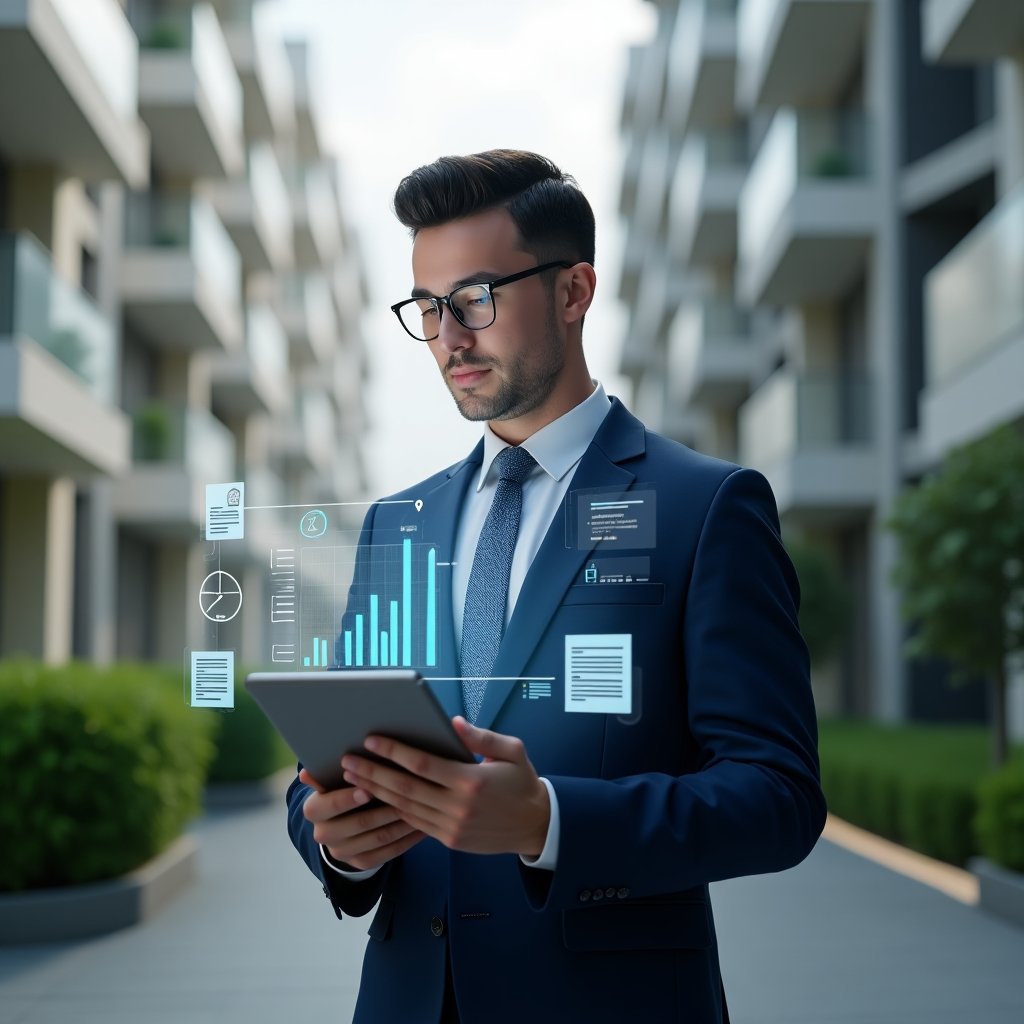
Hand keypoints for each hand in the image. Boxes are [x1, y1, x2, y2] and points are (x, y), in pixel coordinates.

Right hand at [299, 768, 424, 870]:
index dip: (348, 798)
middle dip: (384, 809)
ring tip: (422, 807)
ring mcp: (343, 852)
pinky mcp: (361, 863)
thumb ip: (326, 774)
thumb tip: (305, 773)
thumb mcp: (333, 778)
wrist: (342, 822)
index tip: (368, 788)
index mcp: (314, 810)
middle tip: (407, 796)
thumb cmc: (343, 788)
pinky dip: (408, 839)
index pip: (329, 805)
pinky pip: (388, 853)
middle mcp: (324, 834)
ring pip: (378, 838)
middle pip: (358, 823)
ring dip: (402, 822)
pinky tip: (423, 826)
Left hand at [340, 717, 550, 857]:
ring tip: (353, 778)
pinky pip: (415, 823)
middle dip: (373, 773)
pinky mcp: (449, 840)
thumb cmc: (522, 782)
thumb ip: (481, 736)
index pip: (423, 764)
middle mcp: (458, 806)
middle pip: (405, 788)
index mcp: (472, 780)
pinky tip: (377, 798)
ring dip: (376, 793)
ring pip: (405, 808)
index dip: (395, 751)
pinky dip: (393, 810)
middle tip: (348, 760)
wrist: (536, 825)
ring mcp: (452, 826)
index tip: (372, 740)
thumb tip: (453, 722)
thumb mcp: (512, 751)